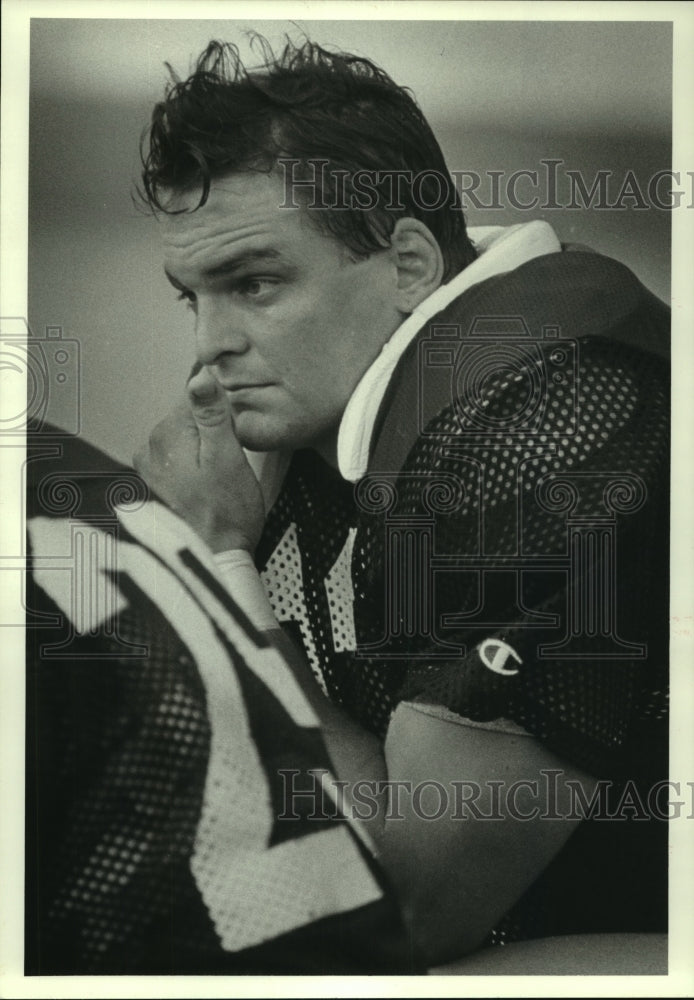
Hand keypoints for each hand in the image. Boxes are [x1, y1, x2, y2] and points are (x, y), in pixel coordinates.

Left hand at [133, 368, 264, 553]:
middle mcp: (150, 448)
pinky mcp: (157, 484)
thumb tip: (201, 378)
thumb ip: (212, 414)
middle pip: (190, 417)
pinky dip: (196, 466)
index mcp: (166, 435)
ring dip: (205, 450)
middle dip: (213, 431)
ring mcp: (150, 468)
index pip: (196, 396)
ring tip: (220, 478)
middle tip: (229, 461)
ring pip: (186, 438)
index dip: (223, 412)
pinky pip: (180, 459)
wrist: (216, 559)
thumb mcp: (228, 456)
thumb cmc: (226, 514)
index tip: (234, 434)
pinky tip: (209, 486)